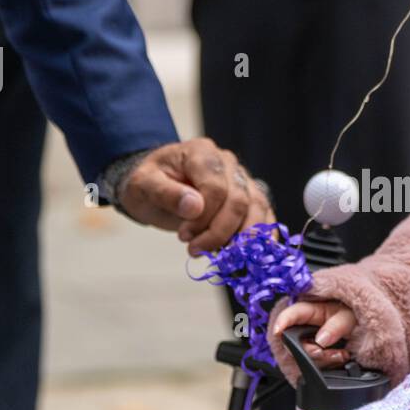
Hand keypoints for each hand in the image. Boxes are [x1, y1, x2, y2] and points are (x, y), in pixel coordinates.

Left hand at [119, 138, 272, 253]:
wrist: (155, 185)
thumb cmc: (149, 183)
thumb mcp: (143, 186)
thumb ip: (167, 193)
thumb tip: (195, 207)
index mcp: (201, 153)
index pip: (215, 187)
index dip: (204, 217)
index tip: (184, 236)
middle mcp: (227, 163)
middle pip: (239, 200)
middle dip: (220, 232)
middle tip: (196, 250)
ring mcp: (242, 179)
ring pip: (258, 208)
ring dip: (242, 239)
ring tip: (221, 257)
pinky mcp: (250, 196)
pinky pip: (265, 215)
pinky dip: (263, 237)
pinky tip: (252, 255)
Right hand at [272, 300, 355, 367]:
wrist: (364, 325)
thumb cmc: (354, 314)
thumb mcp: (350, 316)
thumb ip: (337, 326)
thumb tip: (321, 340)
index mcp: (312, 310)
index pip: (291, 313)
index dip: (282, 321)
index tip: (278, 331)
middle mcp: (306, 325)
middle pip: (293, 340)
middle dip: (308, 350)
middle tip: (325, 352)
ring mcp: (308, 340)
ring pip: (303, 354)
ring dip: (321, 359)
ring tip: (340, 354)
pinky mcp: (314, 353)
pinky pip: (312, 362)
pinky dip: (326, 364)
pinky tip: (340, 357)